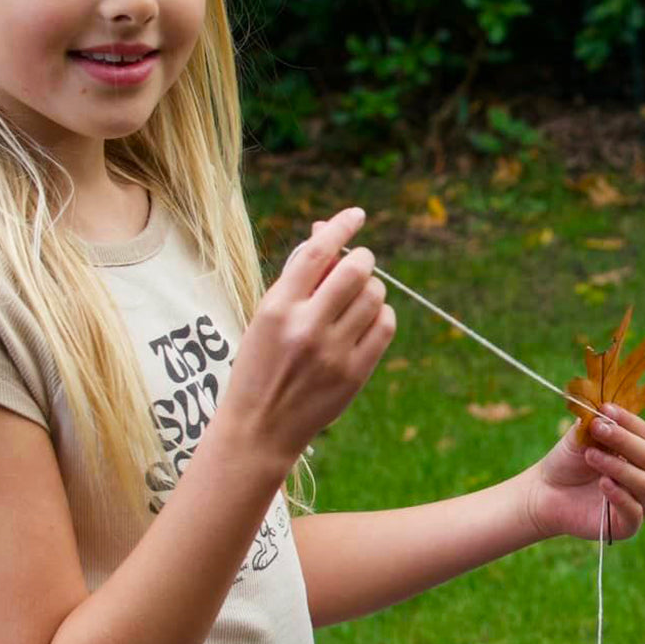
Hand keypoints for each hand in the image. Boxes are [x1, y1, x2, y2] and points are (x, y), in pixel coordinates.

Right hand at [221, 207, 394, 473]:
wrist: (259, 428)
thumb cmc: (260, 365)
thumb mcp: (265, 317)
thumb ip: (297, 278)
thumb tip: (326, 233)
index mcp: (276, 307)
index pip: (316, 252)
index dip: (340, 226)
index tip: (356, 215)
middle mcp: (306, 327)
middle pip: (355, 271)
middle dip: (362, 259)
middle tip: (359, 263)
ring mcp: (333, 352)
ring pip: (375, 297)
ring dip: (372, 289)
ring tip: (357, 299)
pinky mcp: (354, 373)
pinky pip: (385, 327)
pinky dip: (382, 315)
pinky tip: (369, 319)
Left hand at [523, 404, 644, 542]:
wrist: (546, 493)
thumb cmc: (568, 463)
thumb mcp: (580, 438)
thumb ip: (593, 423)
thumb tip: (604, 406)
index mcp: (640, 452)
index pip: (644, 434)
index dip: (628, 421)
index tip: (606, 410)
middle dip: (623, 440)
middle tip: (598, 429)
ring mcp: (641, 501)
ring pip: (643, 482)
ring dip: (617, 466)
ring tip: (590, 455)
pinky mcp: (629, 525)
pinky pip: (634, 510)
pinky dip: (620, 496)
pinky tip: (603, 483)